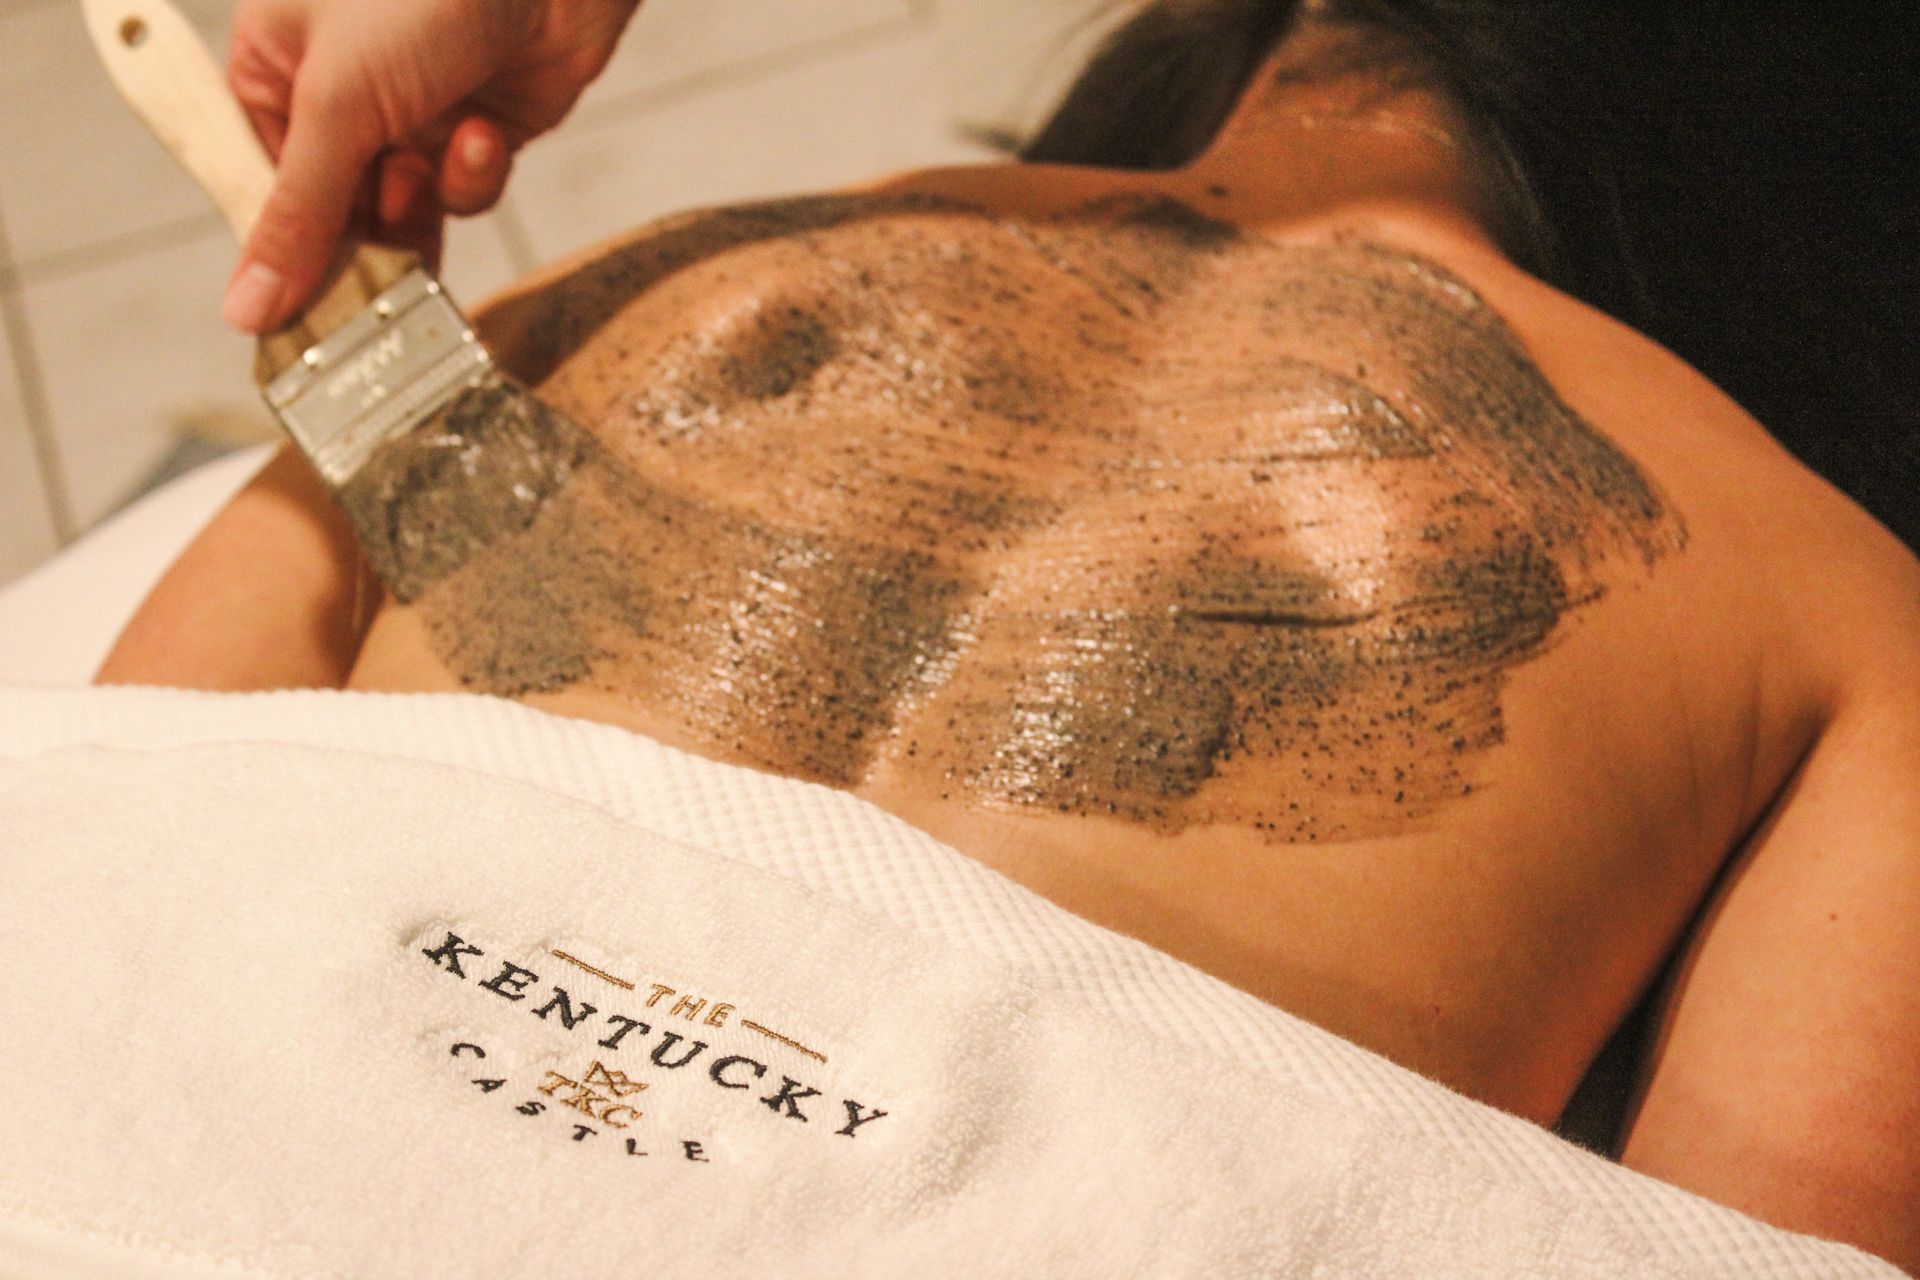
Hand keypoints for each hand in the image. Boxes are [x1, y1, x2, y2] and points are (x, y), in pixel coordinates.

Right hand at [222, 0, 640, 332]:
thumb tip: (247, 307)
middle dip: (363, 248)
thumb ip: (298, 212)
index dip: (280, 251)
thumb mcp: (340, 101)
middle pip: (335, 213)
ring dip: (426, 206)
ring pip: (404, 212)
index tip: (293, 324)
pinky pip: (463, 190)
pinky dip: (475, 174)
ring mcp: (413, 113)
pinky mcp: (481, 128)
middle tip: (376, 305)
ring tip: (436, 168)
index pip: (261, 182)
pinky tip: (485, 134)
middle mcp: (341, 93)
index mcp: (276, 66)